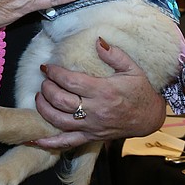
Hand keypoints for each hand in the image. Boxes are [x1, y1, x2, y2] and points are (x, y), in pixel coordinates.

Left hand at [32, 37, 165, 149]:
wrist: (149, 118)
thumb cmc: (140, 92)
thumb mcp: (132, 70)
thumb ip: (115, 55)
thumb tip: (98, 41)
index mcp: (103, 91)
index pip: (71, 82)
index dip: (55, 73)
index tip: (47, 67)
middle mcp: (95, 110)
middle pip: (61, 101)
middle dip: (47, 89)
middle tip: (44, 80)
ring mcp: (91, 126)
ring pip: (59, 120)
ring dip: (43, 108)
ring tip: (39, 97)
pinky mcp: (90, 137)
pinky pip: (67, 142)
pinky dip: (50, 143)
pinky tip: (36, 139)